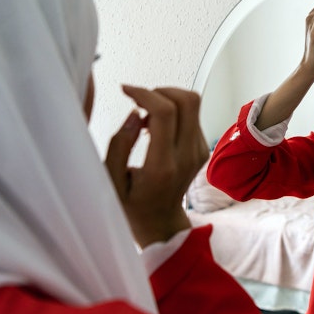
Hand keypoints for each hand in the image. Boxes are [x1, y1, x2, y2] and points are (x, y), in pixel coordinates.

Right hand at [105, 85, 209, 246]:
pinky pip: (193, 115)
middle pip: (188, 101)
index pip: (165, 113)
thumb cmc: (132, 204)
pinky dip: (174, 110)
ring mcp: (199, 151)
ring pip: (193, 104)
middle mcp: (187, 156)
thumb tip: (134, 115)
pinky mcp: (203, 148)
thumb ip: (119, 145)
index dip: (145, 93)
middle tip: (139, 100)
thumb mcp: (110, 181)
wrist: (161, 222)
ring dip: (167, 99)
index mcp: (163, 166)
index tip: (127, 91)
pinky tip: (155, 126)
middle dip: (160, 90)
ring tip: (145, 116)